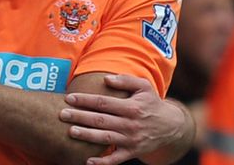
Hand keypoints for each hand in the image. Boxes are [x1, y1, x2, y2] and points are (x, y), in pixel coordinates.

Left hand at [59, 74, 190, 164]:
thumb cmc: (151, 102)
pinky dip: (102, 162)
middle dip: (80, 117)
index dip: (85, 100)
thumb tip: (106, 78)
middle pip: (101, 120)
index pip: (104, 102)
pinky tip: (87, 161)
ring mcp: (131, 140)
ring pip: (106, 138)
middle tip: (62, 114)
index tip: (69, 98)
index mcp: (132, 107)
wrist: (171, 126)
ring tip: (71, 132)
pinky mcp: (132, 152)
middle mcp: (131, 124)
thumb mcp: (144, 86)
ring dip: (87, 136)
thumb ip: (125, 80)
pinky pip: (116, 160)